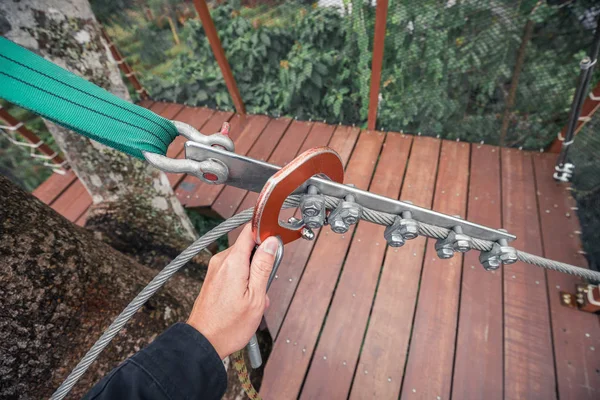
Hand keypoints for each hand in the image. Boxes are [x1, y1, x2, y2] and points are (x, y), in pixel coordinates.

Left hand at [187, 224, 277, 358]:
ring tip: (254, 299)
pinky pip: (233, 271)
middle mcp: (221, 261)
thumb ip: (264, 266)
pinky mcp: (213, 278)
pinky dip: (243, 281)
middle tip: (265, 285)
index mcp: (233, 262)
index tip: (274, 246)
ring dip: (253, 275)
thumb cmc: (229, 326)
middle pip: (248, 247)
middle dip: (261, 263)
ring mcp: (215, 269)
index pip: (250, 231)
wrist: (203, 342)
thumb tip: (271, 242)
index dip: (265, 234)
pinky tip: (245, 300)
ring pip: (242, 261)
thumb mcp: (256, 296)